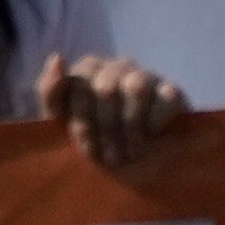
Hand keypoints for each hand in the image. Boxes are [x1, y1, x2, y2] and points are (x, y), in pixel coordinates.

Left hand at [41, 53, 183, 165]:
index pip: (79, 85)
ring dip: (130, 126)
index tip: (87, 149)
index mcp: (88, 70)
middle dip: (106, 129)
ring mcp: (146, 76)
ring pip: (135, 88)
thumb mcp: (62, 121)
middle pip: (105, 89)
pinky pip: (166, 98)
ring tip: (131, 152)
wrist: (137, 165)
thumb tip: (57, 58)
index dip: (82, 121)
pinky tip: (151, 136)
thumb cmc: (95, 139)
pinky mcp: (172, 92)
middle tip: (111, 158)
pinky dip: (156, 120)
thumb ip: (51, 91)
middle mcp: (117, 66)